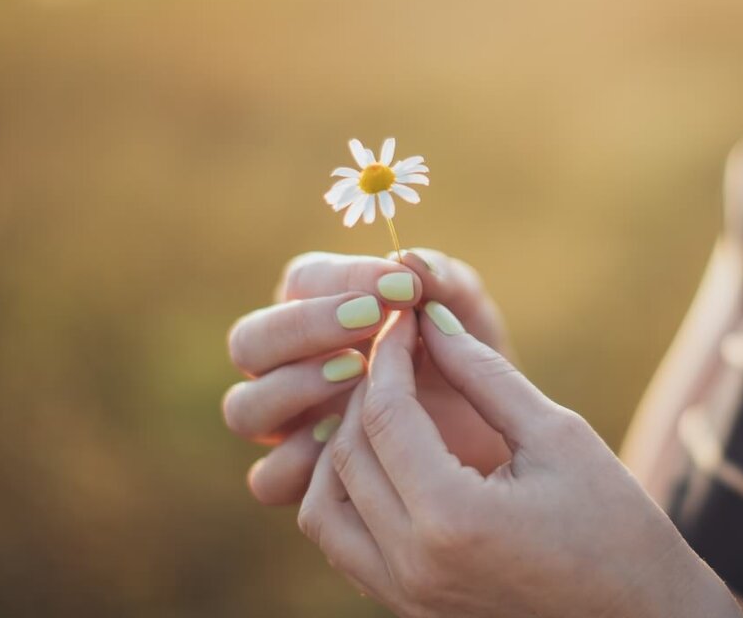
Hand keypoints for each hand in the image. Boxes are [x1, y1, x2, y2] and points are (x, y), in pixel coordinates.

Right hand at [223, 249, 511, 505]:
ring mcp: (288, 425)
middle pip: (249, 341)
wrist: (498, 443)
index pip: (301, 281)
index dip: (343, 279)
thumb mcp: (469, 319)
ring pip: (244, 408)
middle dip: (303, 327)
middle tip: (368, 323)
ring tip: (359, 376)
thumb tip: (411, 260)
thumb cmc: (473, 365)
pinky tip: (356, 442)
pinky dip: (302, 461)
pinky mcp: (300, 481)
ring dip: (294, 388)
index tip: (401, 287)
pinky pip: (268, 478)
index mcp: (321, 310)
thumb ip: (447, 284)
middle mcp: (290, 366)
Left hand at [298, 306, 741, 617]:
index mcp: (452, 518)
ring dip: (344, 447)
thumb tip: (432, 321)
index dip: (390, 356)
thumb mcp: (556, 434)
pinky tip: (390, 457)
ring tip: (387, 404)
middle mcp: (413, 564)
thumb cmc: (615, 523)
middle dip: (366, 390)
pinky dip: (349, 494)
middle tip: (398, 349)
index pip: (386, 416)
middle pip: (348, 455)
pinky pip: (345, 545)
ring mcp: (405, 595)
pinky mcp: (408, 607)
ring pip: (325, 506)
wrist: (642, 616)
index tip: (405, 317)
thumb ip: (485, 374)